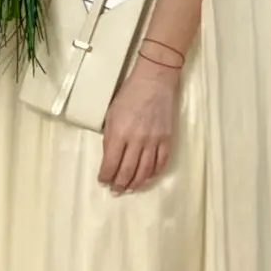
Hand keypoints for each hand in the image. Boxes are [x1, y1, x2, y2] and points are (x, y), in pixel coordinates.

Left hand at [98, 59, 180, 193]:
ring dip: (136, 183)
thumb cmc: (129, 94)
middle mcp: (137, 140)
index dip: (106, 176)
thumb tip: (110, 157)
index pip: (111, 163)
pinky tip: (147, 177)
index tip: (103, 181)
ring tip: (130, 188)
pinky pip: (161, 162)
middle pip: (127, 171)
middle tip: (115, 190)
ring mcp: (154, 141)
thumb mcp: (111, 114)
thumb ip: (110, 137)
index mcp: (119, 133)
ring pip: (145, 171)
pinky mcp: (167, 139)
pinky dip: (153, 173)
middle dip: (119, 184)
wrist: (155, 80)